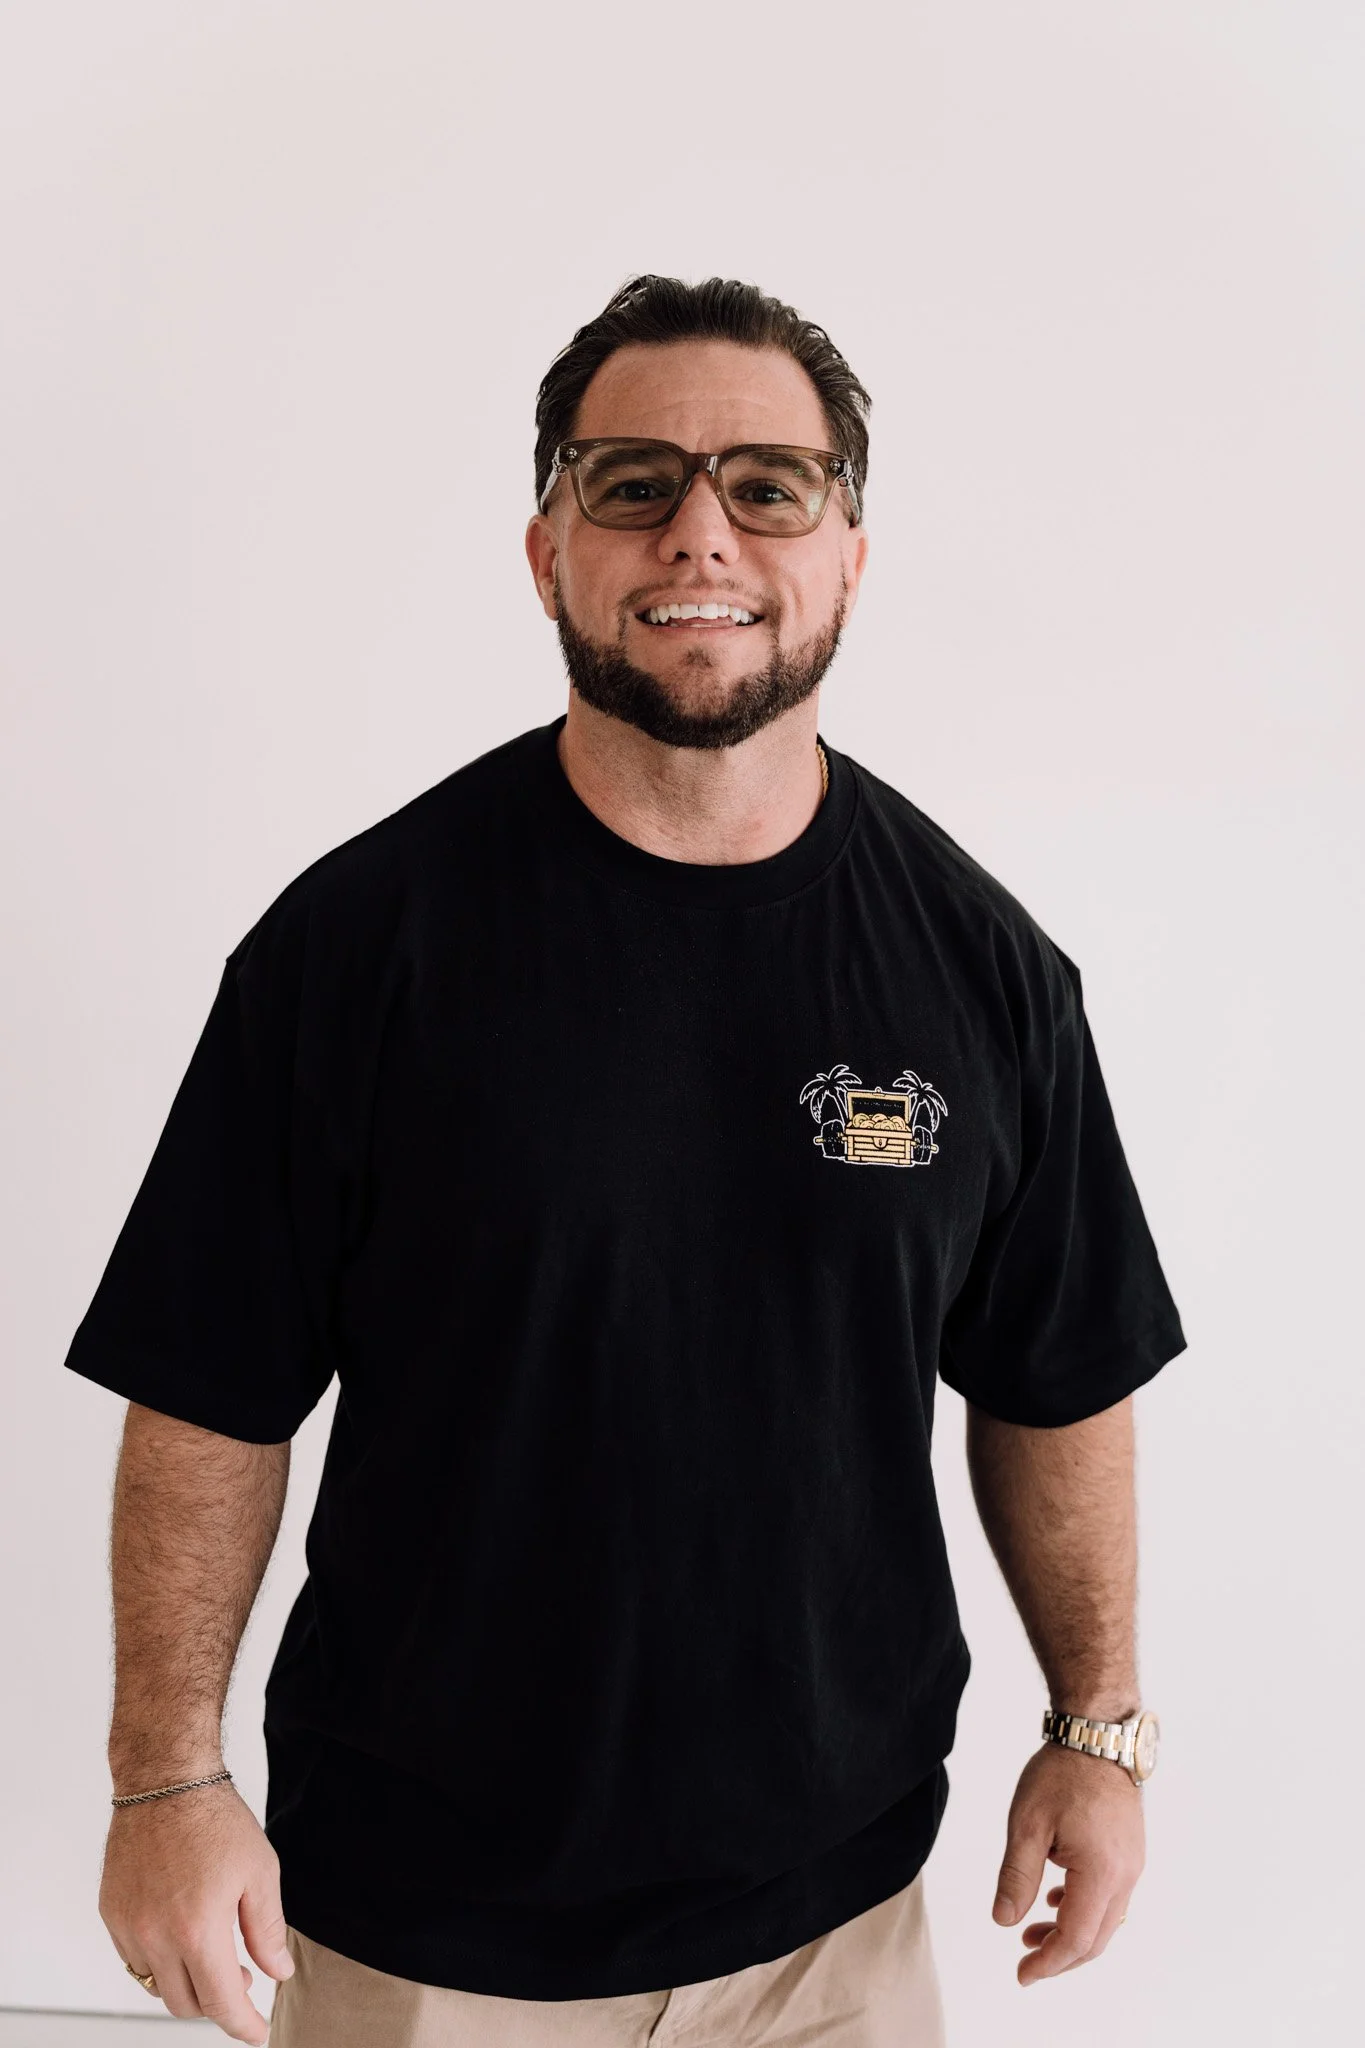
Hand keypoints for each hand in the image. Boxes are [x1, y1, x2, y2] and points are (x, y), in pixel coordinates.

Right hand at [99, 1781, 293, 2043]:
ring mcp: (128, 1927)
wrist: (165, 1781)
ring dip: (186, 1982)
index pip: (220, 2003)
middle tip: (241, 1979)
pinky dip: (159, 1961)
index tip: (257, 2032)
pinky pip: (134, 1960)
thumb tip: (276, 1973)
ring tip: (212, 1953)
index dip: (243, 2025)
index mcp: (198, 1930)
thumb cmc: (216, 1820)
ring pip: (157, 1986)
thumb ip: (268, 1930)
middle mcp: (156, 1937)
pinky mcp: (110, 1914)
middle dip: (217, 2002)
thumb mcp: (259, 1872)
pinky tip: (181, 1935)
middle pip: (186, 2004)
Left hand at [991, 1741, 1143, 1985]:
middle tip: (1025, 1962)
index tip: (1022, 1974)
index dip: (1049, 1962)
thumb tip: (1004, 1921)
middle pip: (1095, 1939)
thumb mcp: (1026, 1824)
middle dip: (1060, 1956)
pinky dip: (1084, 1910)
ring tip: (1031, 1933)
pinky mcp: (1130, 1852)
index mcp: (1101, 1873)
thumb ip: (1017, 1876)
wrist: (1097, 1735)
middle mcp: (1125, 1875)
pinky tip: (1056, 1901)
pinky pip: (1111, 1897)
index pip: (1076, 1938)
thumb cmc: (1061, 1774)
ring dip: (1070, 1934)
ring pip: (1105, 1921)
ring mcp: (1132, 1864)